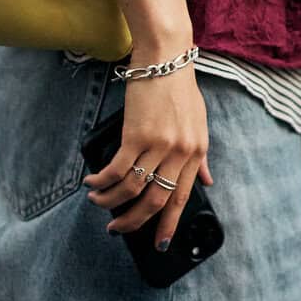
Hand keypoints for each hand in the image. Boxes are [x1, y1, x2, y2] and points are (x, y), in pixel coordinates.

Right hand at [84, 63, 211, 250]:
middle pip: (156, 200)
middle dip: (134, 221)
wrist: (165, 57)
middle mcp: (180, 152)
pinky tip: (92, 182)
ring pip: (132, 188)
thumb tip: (207, 183)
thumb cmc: (180, 88)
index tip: (159, 243)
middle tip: (118, 229)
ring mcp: (159, 145)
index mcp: (197, 152)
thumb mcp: (199, 124)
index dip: (169, 224)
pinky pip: (116, 169)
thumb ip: (201, 157)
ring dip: (110, 201)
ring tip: (98, 201)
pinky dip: (102, 181)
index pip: (182, 198)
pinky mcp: (136, 134)